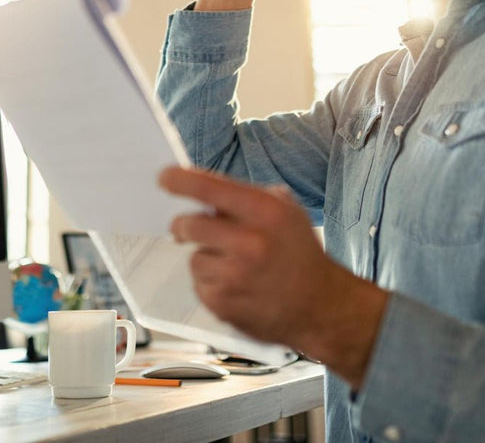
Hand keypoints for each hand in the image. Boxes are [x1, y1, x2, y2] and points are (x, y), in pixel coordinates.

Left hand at [161, 166, 387, 387]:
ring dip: (205, 258)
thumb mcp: (285, 212)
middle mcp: (249, 243)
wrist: (321, 306)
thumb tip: (202, 189)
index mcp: (264, 212)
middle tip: (184, 229)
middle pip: (188, 225)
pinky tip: (236, 286)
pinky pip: (199, 284)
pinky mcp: (224, 305)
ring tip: (234, 266)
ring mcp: (234, 277)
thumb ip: (246, 198)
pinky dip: (211, 283)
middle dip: (183, 226)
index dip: (180, 180)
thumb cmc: (299, 254)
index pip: (209, 188)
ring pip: (194, 257)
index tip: (164, 177)